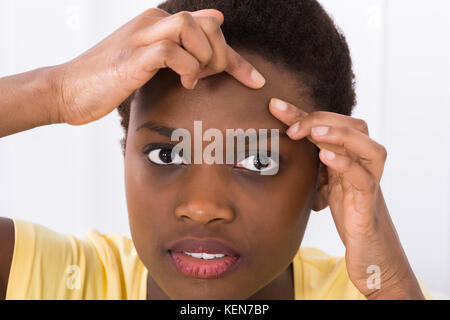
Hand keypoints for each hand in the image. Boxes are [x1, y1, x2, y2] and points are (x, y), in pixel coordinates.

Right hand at [49, 8, 265, 124]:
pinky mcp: (134, 55)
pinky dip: (188, 69)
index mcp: (158, 22)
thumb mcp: (150, 60)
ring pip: (194, 29)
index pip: (210, 27)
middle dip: (224, 56)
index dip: (237, 56)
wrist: (66, 91)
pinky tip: (183, 84)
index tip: (254, 81)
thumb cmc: (108, 80)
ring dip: (206, 59)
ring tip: (195, 80)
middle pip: (209, 24)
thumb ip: (181, 44)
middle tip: (212, 80)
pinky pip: (174, 51)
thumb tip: (216, 18)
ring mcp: (142, 36)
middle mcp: (152, 21)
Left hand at [269, 98, 424, 298]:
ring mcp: (369, 182)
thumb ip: (314, 167)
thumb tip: (277, 155)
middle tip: (290, 123)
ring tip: (312, 130)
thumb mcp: (326, 185)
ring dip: (339, 134)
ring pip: (367, 147)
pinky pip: (363, 179)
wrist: (369, 253)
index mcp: (350, 157)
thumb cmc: (348, 216)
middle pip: (353, 126)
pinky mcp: (368, 204)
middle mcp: (363, 164)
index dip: (302, 114)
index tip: (274, 106)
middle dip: (320, 118)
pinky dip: (346, 164)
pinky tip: (325, 156)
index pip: (329, 126)